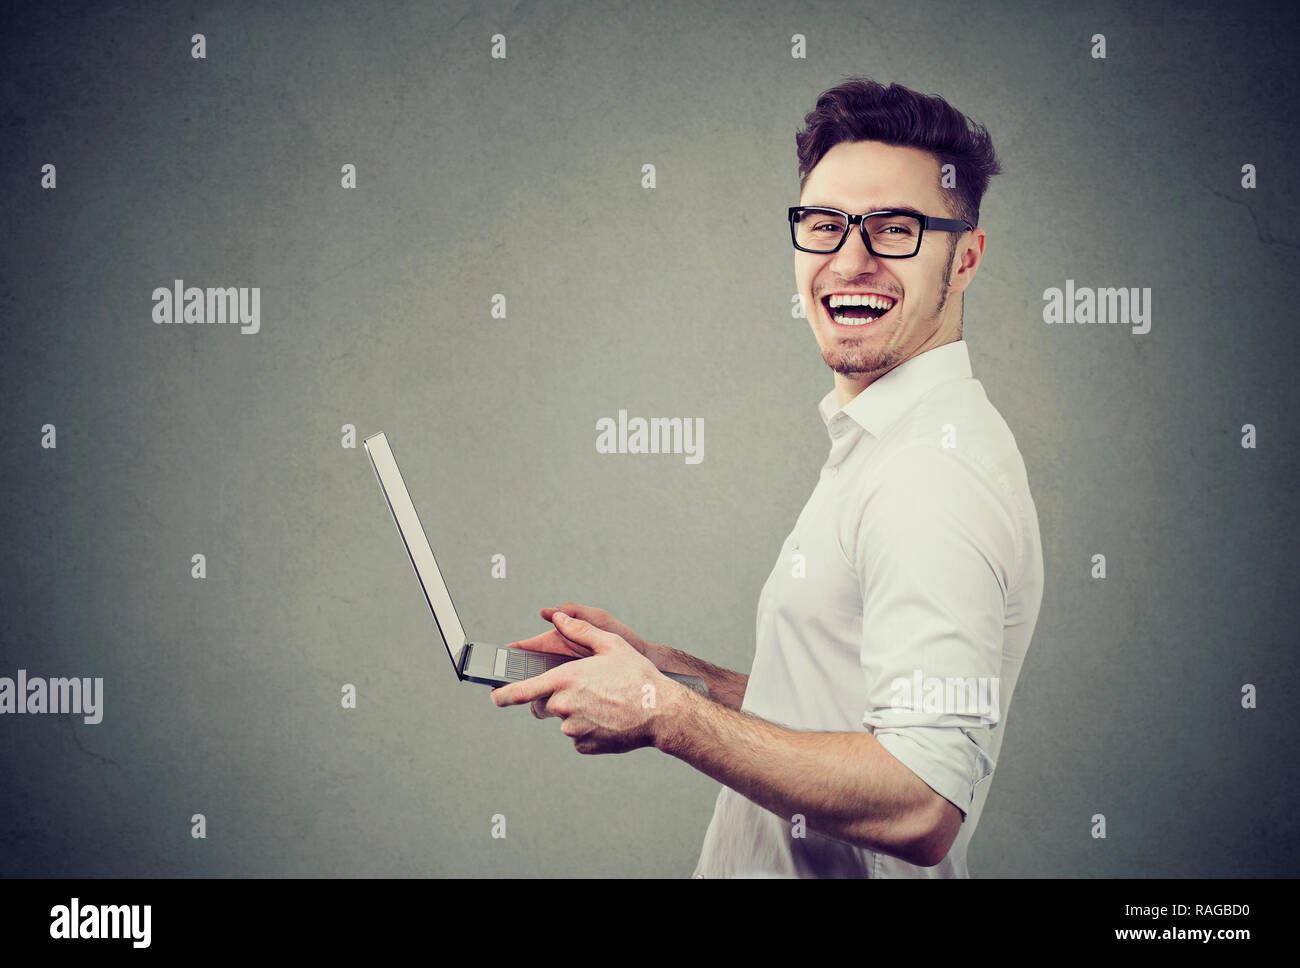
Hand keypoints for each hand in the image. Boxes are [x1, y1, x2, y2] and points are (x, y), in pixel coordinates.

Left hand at [491, 611, 674, 754]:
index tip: (493, 696)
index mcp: (565, 679)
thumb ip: (579, 630)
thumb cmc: (637, 676)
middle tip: (589, 689)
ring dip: (577, 712)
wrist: (660, 712)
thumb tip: (557, 618)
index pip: (522, 691)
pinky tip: (607, 718)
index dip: (503, 694)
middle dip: (562, 696)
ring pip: (564, 720)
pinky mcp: (584, 745)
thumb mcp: (611, 644)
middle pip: (548, 703)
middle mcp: (564, 706)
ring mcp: (573, 729)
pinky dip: (588, 728)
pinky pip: (578, 736)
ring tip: (604, 703)